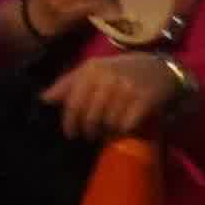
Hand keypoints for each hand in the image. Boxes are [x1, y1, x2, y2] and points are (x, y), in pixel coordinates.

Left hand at [44, 49, 188, 141]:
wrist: (161, 69)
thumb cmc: (120, 71)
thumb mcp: (94, 71)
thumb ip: (68, 83)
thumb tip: (44, 99)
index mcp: (92, 69)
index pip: (74, 102)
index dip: (70, 122)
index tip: (70, 134)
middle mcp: (108, 77)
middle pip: (90, 115)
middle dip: (88, 130)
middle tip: (90, 136)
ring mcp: (128, 89)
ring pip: (108, 122)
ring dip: (106, 132)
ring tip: (106, 132)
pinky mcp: (145, 101)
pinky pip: (126, 125)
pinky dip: (122, 131)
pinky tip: (122, 130)